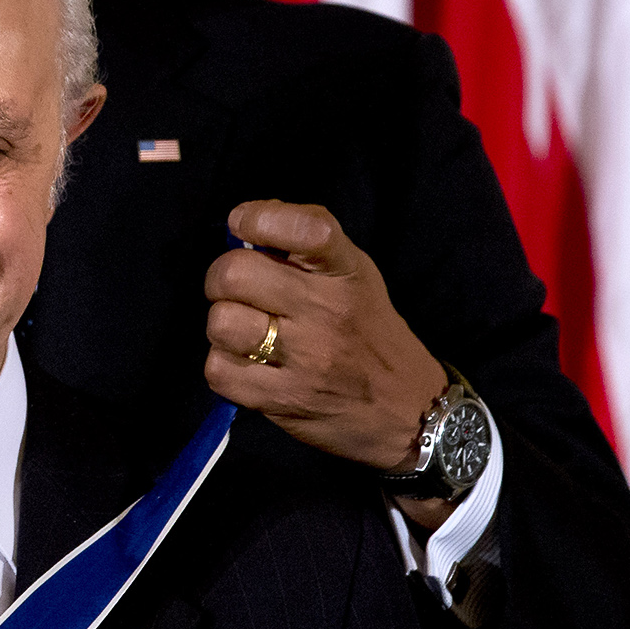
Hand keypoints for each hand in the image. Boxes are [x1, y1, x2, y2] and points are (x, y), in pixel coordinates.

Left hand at [204, 201, 456, 529]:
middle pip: (235, 274)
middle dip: (221, 278)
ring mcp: (307, 358)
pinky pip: (220, 371)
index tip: (243, 224)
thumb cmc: (370, 332)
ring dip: (222, 326)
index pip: (300, 226)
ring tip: (244, 332)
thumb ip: (305, 245)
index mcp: (345, 270)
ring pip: (221, 322)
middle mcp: (327, 309)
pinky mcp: (285, 400)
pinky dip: (224, 367)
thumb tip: (243, 221)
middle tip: (235, 290)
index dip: (256, 217)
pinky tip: (247, 365)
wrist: (410, 410)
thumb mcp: (355, 275)